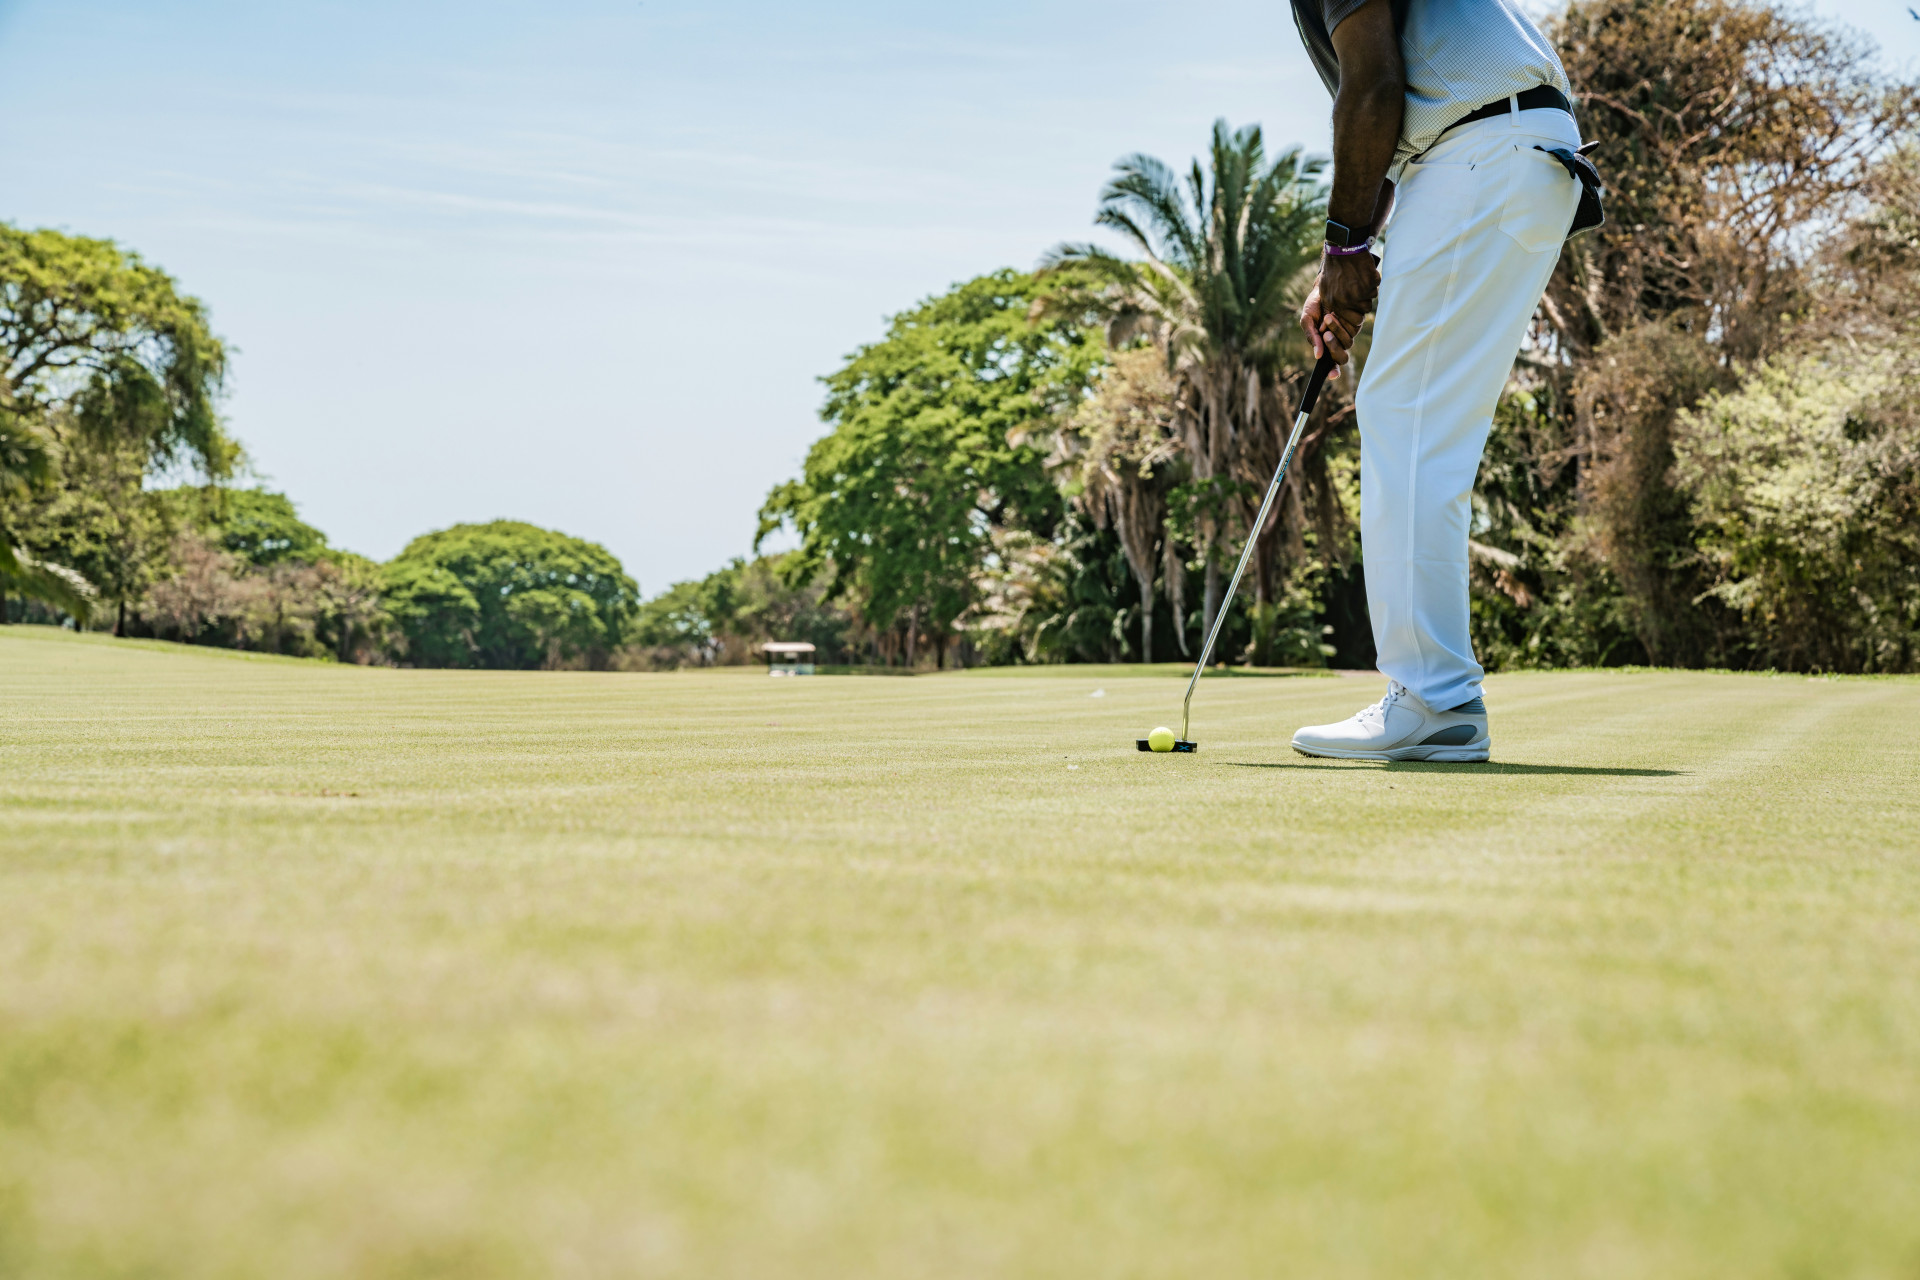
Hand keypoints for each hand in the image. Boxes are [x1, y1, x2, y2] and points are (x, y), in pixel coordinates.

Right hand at [1299, 251, 1379, 368]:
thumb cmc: (1315, 303)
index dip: (1332, 370)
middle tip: (1325, 334)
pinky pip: (1355, 326)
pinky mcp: (1357, 319)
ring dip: (1337, 330)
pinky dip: (1344, 321)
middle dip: (1334, 346)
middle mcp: (1339, 340)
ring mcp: (1349, 331)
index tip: (1332, 374)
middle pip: (1342, 356)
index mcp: (1326, 344)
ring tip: (1328, 316)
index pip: (1332, 362)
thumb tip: (1318, 356)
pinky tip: (1334, 311)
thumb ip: (1312, 338)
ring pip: (1348, 341)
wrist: (1326, 283)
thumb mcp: (1307, 319)